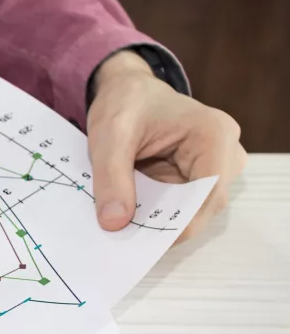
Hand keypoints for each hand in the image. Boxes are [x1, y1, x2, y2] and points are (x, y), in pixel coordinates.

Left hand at [86, 50, 245, 241]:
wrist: (127, 91)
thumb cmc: (125, 104)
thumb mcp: (109, 137)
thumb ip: (111, 179)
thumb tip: (115, 223)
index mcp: (213, 135)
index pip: (209, 193)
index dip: (181, 223)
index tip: (148, 242)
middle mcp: (225, 152)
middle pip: (203, 206)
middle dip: (167, 223)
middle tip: (128, 238)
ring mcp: (215, 166)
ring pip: (192, 209)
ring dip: (161, 220)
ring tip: (126, 226)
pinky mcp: (199, 176)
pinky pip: (181, 205)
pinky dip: (157, 213)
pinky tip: (132, 216)